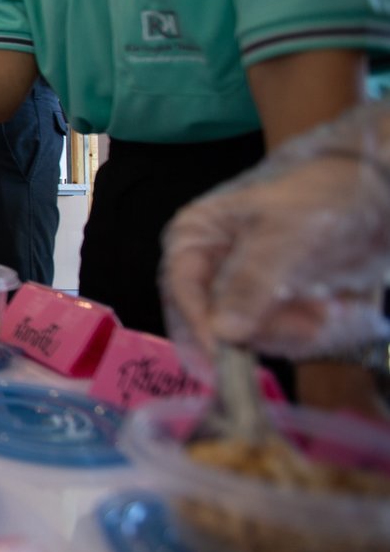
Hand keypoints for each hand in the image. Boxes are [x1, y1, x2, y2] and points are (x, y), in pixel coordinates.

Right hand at [162, 108, 389, 358]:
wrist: (372, 200)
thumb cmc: (318, 200)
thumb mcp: (284, 235)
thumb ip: (252, 282)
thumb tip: (223, 331)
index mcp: (195, 236)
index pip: (181, 288)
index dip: (199, 322)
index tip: (226, 351)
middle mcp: (210, 268)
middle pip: (213, 320)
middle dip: (265, 327)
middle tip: (309, 321)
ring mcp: (241, 293)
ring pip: (249, 336)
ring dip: (294, 329)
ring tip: (330, 305)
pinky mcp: (269, 310)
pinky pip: (277, 339)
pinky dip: (308, 331)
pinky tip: (331, 308)